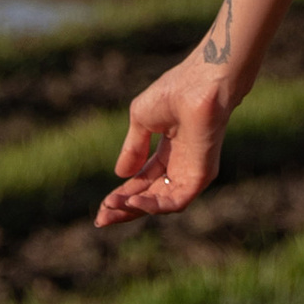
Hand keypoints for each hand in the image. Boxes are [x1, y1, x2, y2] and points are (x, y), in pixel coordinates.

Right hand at [93, 57, 233, 226]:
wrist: (197, 85)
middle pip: (150, 196)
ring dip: (135, 209)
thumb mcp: (141, 120)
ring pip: (161, 203)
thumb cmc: (172, 92)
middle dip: (124, 208)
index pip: (143, 181)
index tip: (102, 206)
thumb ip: (133, 148)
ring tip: (112, 208)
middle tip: (102, 217)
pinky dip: (153, 206)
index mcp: (168, 151)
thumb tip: (120, 174)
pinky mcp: (201, 176)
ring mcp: (192, 172)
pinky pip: (176, 201)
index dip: (122, 194)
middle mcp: (180, 164)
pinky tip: (133, 202)